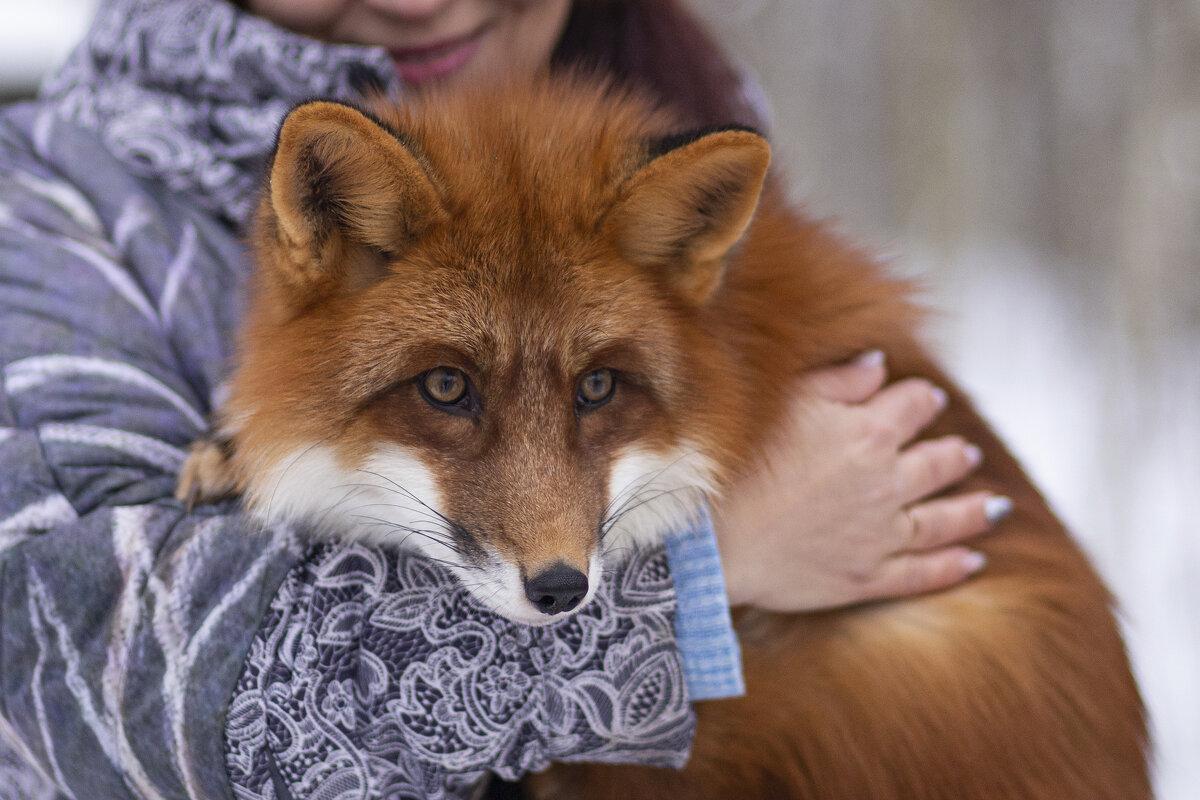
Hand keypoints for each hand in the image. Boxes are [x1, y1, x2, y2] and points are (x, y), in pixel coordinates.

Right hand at [713, 351, 1009, 611]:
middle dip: (954, 454)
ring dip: (973, 510)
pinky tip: (974, 562)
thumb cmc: (737, 461)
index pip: (912, 406)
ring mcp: (881, 535)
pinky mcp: (867, 578)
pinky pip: (923, 573)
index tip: (927, 399)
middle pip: (938, 463)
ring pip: (944, 520)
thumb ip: (839, 381)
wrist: (709, 537)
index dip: (921, 399)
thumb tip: (881, 363)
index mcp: (867, 433)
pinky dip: (953, 566)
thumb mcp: (787, 402)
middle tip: (966, 452)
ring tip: (995, 505)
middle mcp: (886, 483)